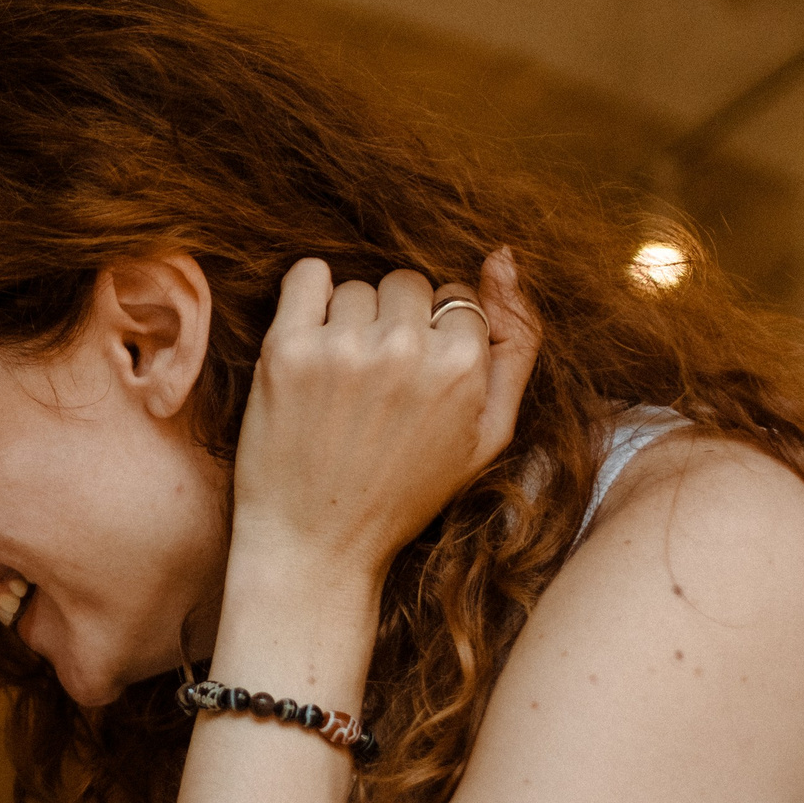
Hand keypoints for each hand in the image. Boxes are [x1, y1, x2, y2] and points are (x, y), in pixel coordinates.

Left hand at [230, 247, 537, 588]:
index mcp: (462, 367)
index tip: (413, 381)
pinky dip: (309, 293)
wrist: (316, 546)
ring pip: (358, 287)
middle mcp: (404, 349)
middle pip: (408, 284)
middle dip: (395, 322)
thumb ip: (517, 344)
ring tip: (341, 380)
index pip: (457, 299)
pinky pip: (306, 275)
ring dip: (350, 319)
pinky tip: (309, 340)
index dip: (435, 336)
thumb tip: (503, 256)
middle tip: (375, 384)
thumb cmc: (404, 495)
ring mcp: (342, 348)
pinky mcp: (285, 351)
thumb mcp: (488, 434)